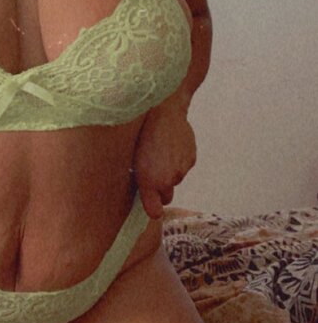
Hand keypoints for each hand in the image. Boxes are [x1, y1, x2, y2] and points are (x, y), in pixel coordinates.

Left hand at [132, 102, 196, 219]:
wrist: (163, 111)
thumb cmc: (142, 134)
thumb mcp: (133, 159)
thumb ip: (140, 181)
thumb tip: (141, 192)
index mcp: (149, 181)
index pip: (155, 211)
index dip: (152, 207)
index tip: (150, 202)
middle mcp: (168, 180)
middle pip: (167, 197)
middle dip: (161, 189)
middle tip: (152, 171)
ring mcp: (181, 170)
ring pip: (175, 179)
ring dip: (169, 171)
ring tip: (160, 151)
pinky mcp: (191, 160)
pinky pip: (183, 166)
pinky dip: (179, 160)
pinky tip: (171, 145)